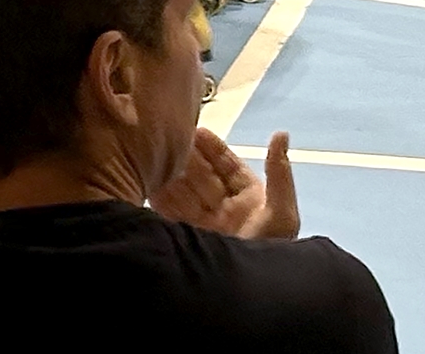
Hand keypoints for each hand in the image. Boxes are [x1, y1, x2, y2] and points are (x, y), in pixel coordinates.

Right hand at [151, 129, 298, 240]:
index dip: (213, 148)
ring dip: (168, 167)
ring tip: (151, 146)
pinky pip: (165, 204)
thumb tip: (281, 134)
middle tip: (166, 131)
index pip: (228, 166)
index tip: (195, 128)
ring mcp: (200, 220)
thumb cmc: (266, 252)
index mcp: (249, 200)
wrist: (242, 297)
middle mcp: (223, 208)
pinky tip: (143, 172)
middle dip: (187, 152)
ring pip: (182, 185)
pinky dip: (155, 187)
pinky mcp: (181, 232)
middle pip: (202, 173)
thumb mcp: (281, 214)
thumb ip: (280, 174)